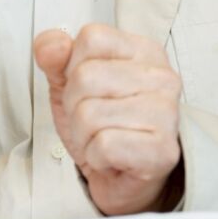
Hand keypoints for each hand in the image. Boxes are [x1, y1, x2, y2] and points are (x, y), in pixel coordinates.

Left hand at [33, 24, 183, 215]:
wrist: (125, 181)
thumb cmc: (103, 126)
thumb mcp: (70, 83)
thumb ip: (55, 57)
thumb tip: (50, 46)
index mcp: (143, 51)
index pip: (91, 37)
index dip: (74, 67)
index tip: (89, 90)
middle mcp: (162, 78)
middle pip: (85, 77)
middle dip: (75, 106)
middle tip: (94, 122)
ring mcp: (167, 113)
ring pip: (89, 114)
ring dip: (84, 135)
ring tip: (103, 139)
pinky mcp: (162, 151)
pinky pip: (103, 145)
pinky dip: (95, 156)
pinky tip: (112, 158)